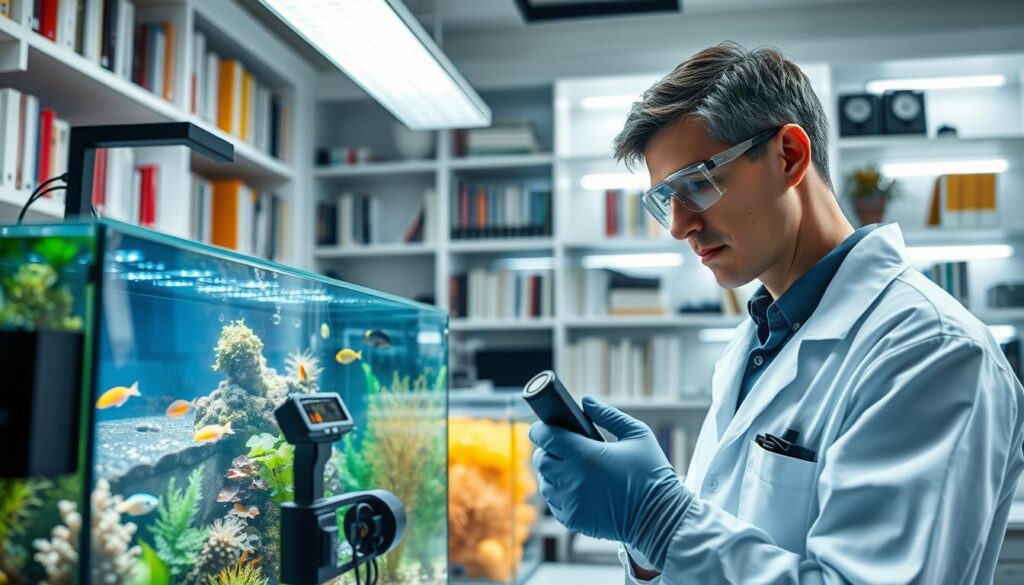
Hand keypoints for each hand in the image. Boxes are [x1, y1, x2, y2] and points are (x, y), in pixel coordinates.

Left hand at [529, 396, 691, 571]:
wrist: (661, 517)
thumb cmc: (652, 474)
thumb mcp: (638, 435)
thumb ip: (609, 415)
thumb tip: (586, 401)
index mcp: (586, 454)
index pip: (546, 436)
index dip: (541, 429)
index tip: (544, 427)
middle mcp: (573, 478)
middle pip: (541, 459)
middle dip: (547, 450)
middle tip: (561, 448)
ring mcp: (571, 501)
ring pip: (545, 482)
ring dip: (552, 473)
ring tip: (570, 468)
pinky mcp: (573, 520)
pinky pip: (553, 503)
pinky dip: (559, 493)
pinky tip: (576, 488)